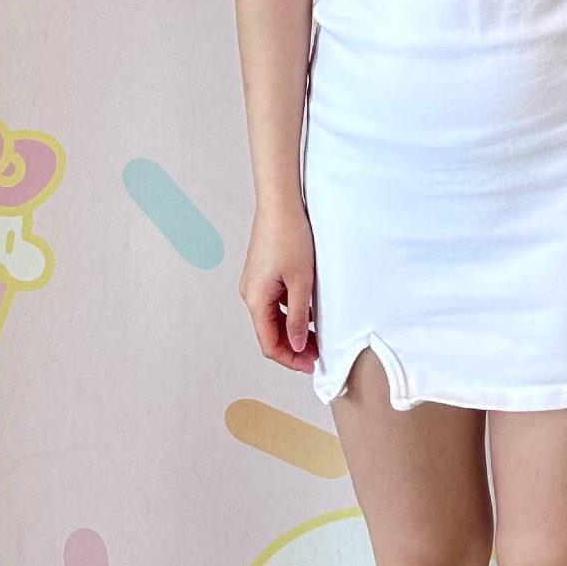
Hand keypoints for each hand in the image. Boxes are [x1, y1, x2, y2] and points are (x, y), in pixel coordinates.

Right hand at [240, 206, 317, 371]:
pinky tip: (307, 309)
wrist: (280, 201)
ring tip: (315, 334)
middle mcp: (249, 293)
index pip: (269, 343)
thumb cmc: (289, 236)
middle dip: (292, 346)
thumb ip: (297, 317)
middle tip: (316, 352)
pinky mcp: (261, 270)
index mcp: (255, 299)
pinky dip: (289, 311)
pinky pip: (273, 300)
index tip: (311, 364)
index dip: (290, 358)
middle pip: (269, 332)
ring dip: (291, 328)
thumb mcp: (301, 281)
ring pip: (271, 316)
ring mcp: (254, 281)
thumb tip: (295, 344)